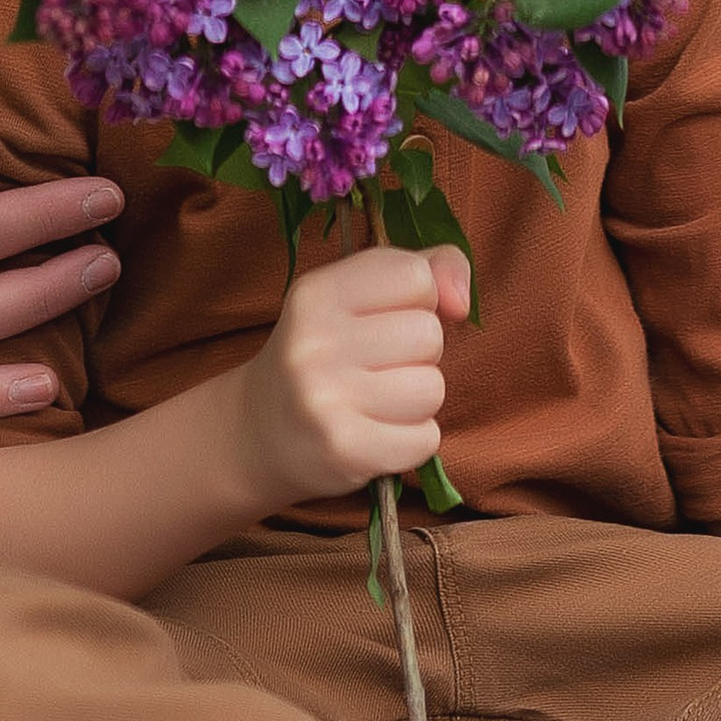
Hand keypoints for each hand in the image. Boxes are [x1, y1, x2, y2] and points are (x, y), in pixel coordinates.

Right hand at [240, 247, 472, 511]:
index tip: (387, 317)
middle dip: (418, 353)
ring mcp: (325, 399)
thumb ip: (426, 270)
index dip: (418, 299)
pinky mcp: (343, 450)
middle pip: (429, 335)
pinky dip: (412, 440)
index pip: (415, 276)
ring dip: (417, 400)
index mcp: (317, 292)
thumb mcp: (357, 293)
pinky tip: (377, 433)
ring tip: (376, 401)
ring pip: (432, 389)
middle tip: (376, 366)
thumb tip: (461, 301)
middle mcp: (315, 342)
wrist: (259, 432)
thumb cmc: (327, 352)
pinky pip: (426, 439)